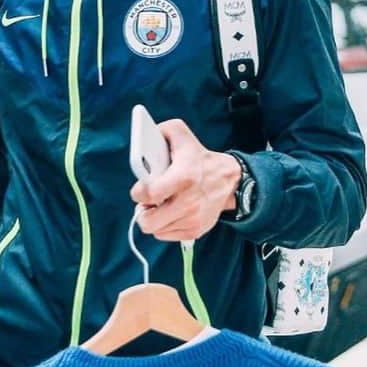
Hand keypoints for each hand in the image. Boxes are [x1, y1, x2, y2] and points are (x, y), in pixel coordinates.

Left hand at [130, 118, 241, 240]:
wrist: (228, 179)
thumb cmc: (197, 156)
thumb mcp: (180, 134)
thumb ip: (157, 132)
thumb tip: (141, 138)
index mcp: (184, 177)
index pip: (148, 194)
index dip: (138, 192)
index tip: (141, 188)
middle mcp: (189, 202)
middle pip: (147, 221)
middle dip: (143, 210)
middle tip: (149, 200)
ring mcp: (193, 219)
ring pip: (154, 229)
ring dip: (154, 217)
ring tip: (162, 203)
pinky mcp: (195, 231)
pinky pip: (165, 235)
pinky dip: (164, 225)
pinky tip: (171, 211)